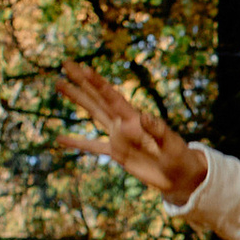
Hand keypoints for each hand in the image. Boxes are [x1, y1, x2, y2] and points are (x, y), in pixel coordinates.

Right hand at [62, 63, 208, 206]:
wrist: (180, 174)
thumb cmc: (179, 157)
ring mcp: (119, 137)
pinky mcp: (117, 153)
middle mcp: (123, 123)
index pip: (112, 97)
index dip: (98, 83)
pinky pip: (93, 146)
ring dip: (77, 99)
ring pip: (93, 113)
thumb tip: (145, 116)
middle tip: (66, 64)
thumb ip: (158, 131)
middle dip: (81, 81)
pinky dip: (77, 143)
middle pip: (98, 97)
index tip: (84, 69)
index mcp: (134, 118)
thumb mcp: (171, 144)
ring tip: (59, 84)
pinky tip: (60, 139)